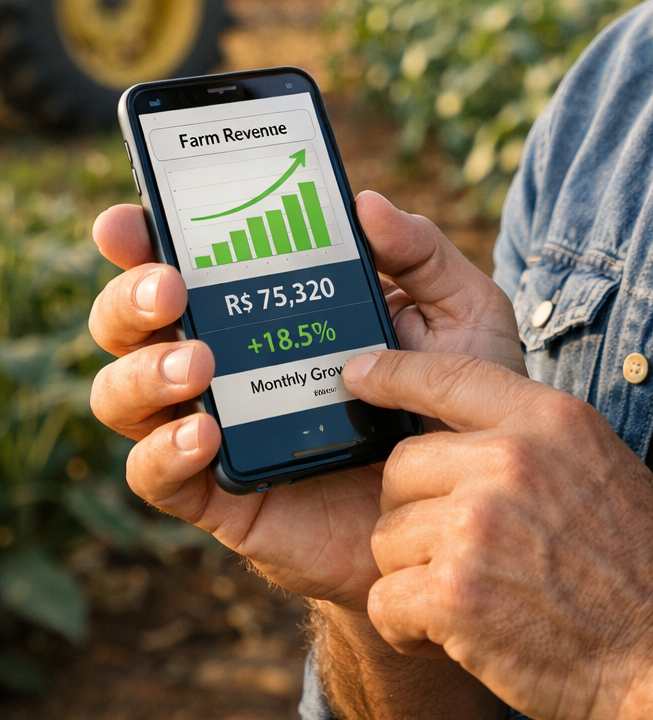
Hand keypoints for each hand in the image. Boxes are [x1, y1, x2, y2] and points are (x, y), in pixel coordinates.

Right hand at [88, 192, 524, 610]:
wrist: (462, 516)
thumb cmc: (452, 403)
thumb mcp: (458, 314)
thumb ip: (420, 252)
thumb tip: (365, 203)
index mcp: (265, 303)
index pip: (183, 257)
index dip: (141, 234)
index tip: (129, 218)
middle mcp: (224, 358)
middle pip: (130, 321)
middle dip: (129, 296)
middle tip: (172, 287)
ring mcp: (214, 426)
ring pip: (123, 394)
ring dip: (144, 371)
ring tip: (199, 362)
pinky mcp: (221, 495)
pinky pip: (157, 476)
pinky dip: (164, 451)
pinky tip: (205, 433)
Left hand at [341, 348, 652, 719]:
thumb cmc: (641, 562)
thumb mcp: (595, 461)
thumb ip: (529, 437)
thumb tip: (460, 430)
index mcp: (547, 419)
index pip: (448, 375)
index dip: (392, 372)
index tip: (357, 372)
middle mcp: (509, 461)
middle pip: (401, 468)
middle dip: (414, 515)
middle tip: (457, 555)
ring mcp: (479, 527)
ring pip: (387, 538)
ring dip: (414, 577)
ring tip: (471, 599)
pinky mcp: (458, 596)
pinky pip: (385, 601)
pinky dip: (408, 627)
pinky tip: (453, 636)